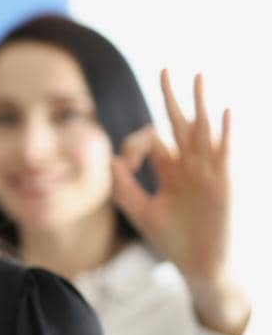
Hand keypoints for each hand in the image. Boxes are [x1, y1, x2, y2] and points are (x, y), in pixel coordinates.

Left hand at [111, 69, 247, 334]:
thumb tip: (110, 159)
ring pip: (203, 129)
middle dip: (172, 96)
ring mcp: (208, 171)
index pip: (151, 140)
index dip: (133, 145)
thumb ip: (122, 187)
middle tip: (165, 68)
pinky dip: (224, 132)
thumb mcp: (140, 211)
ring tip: (197, 76)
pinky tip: (223, 112)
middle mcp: (190, 165)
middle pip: (179, 123)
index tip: (125, 164)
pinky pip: (224, 152)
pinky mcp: (223, 182)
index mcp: (170, 170)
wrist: (200, 266)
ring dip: (200, 103)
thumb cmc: (172, 240)